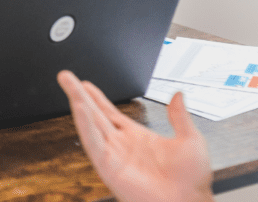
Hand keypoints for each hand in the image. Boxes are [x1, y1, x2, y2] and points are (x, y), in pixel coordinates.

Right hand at [57, 70, 214, 201]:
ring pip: (90, 124)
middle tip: (66, 76)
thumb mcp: (190, 140)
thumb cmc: (191, 181)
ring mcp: (114, 155)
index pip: (110, 112)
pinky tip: (79, 108)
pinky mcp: (109, 167)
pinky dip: (84, 125)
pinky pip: (93, 143)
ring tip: (69, 85)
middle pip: (95, 114)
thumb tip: (178, 96)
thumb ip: (180, 117)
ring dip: (78, 103)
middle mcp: (122, 145)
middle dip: (79, 94)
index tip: (85, 84)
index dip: (97, 97)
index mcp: (138, 137)